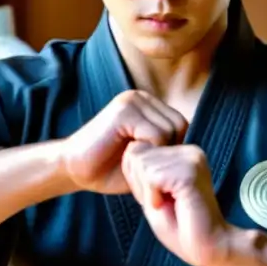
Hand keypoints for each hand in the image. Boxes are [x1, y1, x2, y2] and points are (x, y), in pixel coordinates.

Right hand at [61, 90, 188, 194]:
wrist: (73, 168)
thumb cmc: (110, 168)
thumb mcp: (146, 157)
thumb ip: (166, 148)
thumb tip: (193, 153)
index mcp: (148, 105)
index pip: (181, 124)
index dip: (172, 149)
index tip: (152, 164)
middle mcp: (141, 97)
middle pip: (180, 125)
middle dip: (167, 151)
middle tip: (145, 165)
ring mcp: (132, 101)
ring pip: (169, 130)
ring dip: (155, 153)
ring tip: (134, 160)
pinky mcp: (124, 110)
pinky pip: (156, 134)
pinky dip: (147, 152)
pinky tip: (127, 157)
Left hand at [121, 142, 234, 265]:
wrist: (206, 247)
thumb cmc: (180, 227)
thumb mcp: (150, 194)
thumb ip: (139, 170)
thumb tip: (133, 146)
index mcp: (181, 153)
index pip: (136, 150)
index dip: (139, 181)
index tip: (161, 198)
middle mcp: (188, 150)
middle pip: (136, 154)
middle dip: (142, 185)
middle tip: (166, 202)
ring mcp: (192, 158)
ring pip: (142, 165)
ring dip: (149, 192)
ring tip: (172, 204)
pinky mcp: (190, 171)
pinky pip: (151, 177)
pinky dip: (154, 197)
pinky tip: (175, 205)